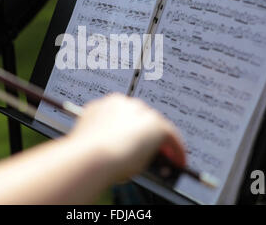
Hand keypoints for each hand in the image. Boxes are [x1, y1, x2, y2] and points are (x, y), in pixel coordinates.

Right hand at [69, 94, 185, 181]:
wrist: (92, 156)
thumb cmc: (86, 156)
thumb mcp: (95, 144)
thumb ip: (108, 142)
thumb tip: (123, 155)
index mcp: (103, 106)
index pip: (121, 116)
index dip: (128, 130)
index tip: (131, 142)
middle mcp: (122, 104)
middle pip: (140, 117)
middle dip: (145, 134)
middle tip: (152, 151)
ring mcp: (140, 112)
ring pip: (155, 126)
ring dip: (161, 142)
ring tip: (167, 158)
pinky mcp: (156, 124)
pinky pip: (171, 136)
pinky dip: (176, 149)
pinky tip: (178, 161)